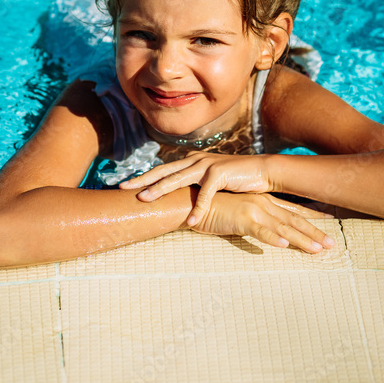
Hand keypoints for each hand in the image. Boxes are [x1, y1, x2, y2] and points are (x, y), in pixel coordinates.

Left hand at [119, 153, 273, 225]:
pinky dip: (198, 208)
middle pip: (163, 171)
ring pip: (177, 179)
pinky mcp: (220, 174)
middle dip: (141, 180)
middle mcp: (195, 161)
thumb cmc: (235, 179)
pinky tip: (191, 221)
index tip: (124, 184)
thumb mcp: (210, 181)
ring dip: (159, 190)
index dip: (143, 177)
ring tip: (143, 200)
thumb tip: (178, 199)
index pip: (161, 170)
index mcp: (190, 162)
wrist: (261, 171)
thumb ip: (194, 186)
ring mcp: (206, 165)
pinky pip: (205, 194)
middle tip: (122, 187)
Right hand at [189, 190, 335, 253]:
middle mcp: (263, 204)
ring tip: (317, 250)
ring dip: (301, 240)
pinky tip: (284, 246)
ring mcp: (253, 211)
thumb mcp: (240, 212)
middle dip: (314, 233)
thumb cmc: (215, 207)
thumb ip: (256, 219)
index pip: (293, 209)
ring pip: (283, 228)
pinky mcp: (241, 219)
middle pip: (294, 220)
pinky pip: (260, 231)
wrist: (193, 201)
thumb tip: (270, 230)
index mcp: (264, 201)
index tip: (330, 220)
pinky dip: (272, 238)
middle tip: (332, 244)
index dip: (313, 216)